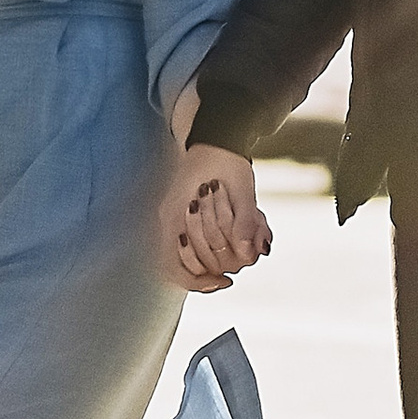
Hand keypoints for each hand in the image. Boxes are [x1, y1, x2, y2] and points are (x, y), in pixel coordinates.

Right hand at [164, 140, 271, 292]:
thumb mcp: (243, 188)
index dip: (199, 282)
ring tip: (246, 242)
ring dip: (219, 255)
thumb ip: (244, 220)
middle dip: (218, 263)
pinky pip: (194, 244)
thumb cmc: (228, 158)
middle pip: (187, 264)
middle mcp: (169, 218)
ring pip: (191, 256)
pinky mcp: (183, 215)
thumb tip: (247, 254)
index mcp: (176, 212)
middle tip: (246, 254)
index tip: (227, 280)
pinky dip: (215, 247)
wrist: (219, 136)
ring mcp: (174, 217)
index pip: (176, 267)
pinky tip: (236, 242)